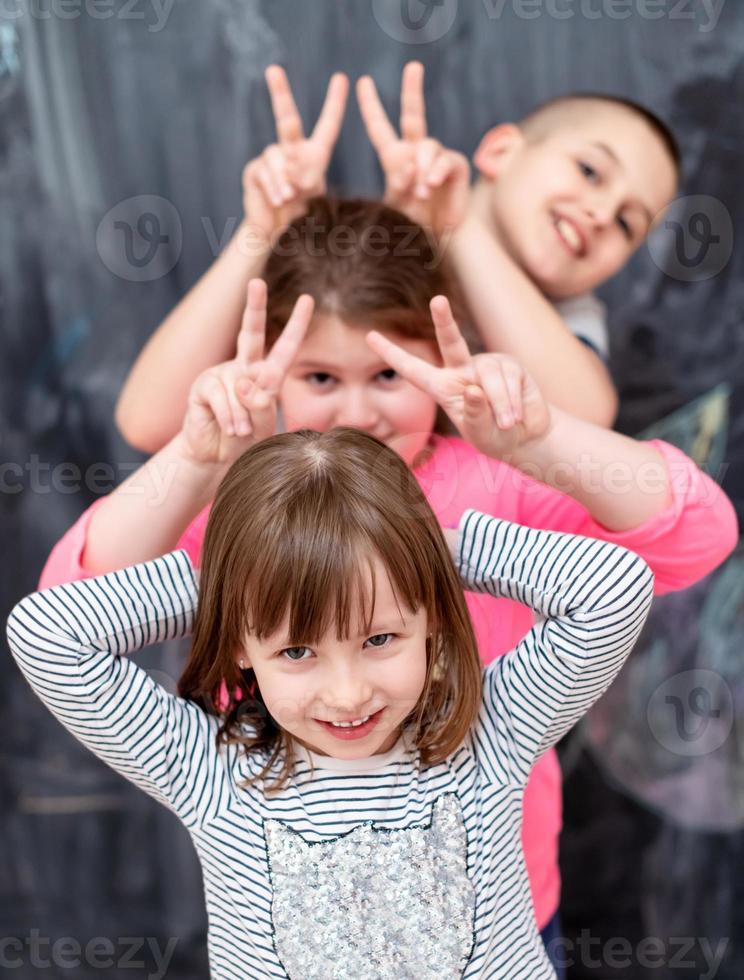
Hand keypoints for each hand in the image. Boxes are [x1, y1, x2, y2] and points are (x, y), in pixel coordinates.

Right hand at [182, 279, 313, 465]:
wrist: (216, 457)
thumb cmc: (246, 440)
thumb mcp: (264, 426)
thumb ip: (262, 405)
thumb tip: (245, 382)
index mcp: (265, 374)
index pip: (284, 348)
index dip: (296, 325)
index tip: (307, 300)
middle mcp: (243, 367)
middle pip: (250, 332)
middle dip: (254, 306)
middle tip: (256, 281)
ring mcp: (221, 373)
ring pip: (241, 389)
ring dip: (244, 417)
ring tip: (240, 431)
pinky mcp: (203, 386)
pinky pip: (222, 397)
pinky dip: (229, 417)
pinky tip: (228, 428)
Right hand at [242, 66, 348, 238]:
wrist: (277, 238)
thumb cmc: (303, 222)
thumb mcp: (316, 202)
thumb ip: (310, 185)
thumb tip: (295, 179)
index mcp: (314, 156)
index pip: (327, 127)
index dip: (334, 103)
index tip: (341, 78)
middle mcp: (291, 151)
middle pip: (286, 117)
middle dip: (279, 92)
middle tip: (273, 69)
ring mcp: (271, 159)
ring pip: (276, 156)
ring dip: (283, 178)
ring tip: (288, 198)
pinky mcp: (255, 170)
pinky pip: (263, 171)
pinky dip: (273, 186)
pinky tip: (278, 200)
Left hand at [357, 62, 469, 236]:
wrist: (436, 241)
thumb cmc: (411, 227)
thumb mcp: (395, 206)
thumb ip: (398, 185)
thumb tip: (409, 168)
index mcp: (395, 160)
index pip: (380, 129)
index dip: (371, 106)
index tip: (362, 82)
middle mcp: (416, 153)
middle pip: (413, 115)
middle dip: (412, 89)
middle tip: (413, 66)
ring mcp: (436, 158)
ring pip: (428, 145)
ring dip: (422, 167)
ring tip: (420, 191)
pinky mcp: (455, 166)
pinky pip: (445, 160)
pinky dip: (436, 171)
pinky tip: (431, 184)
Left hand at [366, 296, 551, 458]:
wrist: (526, 438)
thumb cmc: (495, 437)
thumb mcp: (480, 434)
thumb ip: (475, 416)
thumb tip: (473, 389)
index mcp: (443, 387)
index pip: (413, 369)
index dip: (392, 353)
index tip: (369, 337)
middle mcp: (463, 370)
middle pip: (451, 342)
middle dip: (445, 321)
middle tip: (438, 300)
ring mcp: (487, 365)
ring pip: (491, 378)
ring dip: (501, 405)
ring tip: (508, 423)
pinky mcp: (511, 366)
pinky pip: (510, 380)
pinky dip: (514, 402)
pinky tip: (517, 414)